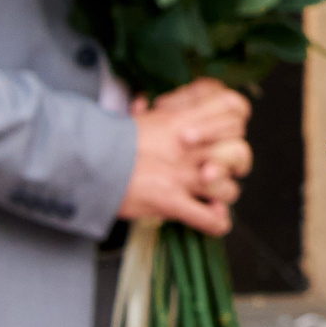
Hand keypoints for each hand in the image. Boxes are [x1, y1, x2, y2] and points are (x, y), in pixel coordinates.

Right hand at [117, 78, 252, 235]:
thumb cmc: (108, 142)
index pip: (233, 110)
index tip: (228, 133)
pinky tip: (215, 220)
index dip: (236, 122)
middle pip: (239, 151)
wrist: (86, 162)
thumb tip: (145, 103)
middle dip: (237, 163)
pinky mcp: (170, 202)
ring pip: (228, 188)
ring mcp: (181, 176)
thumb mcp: (137, 119)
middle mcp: (188, 147)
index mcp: (183, 121)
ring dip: (224, 195)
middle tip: (226, 168)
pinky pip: (208, 218)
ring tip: (215, 197)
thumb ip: (152, 113)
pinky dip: (216, 223)